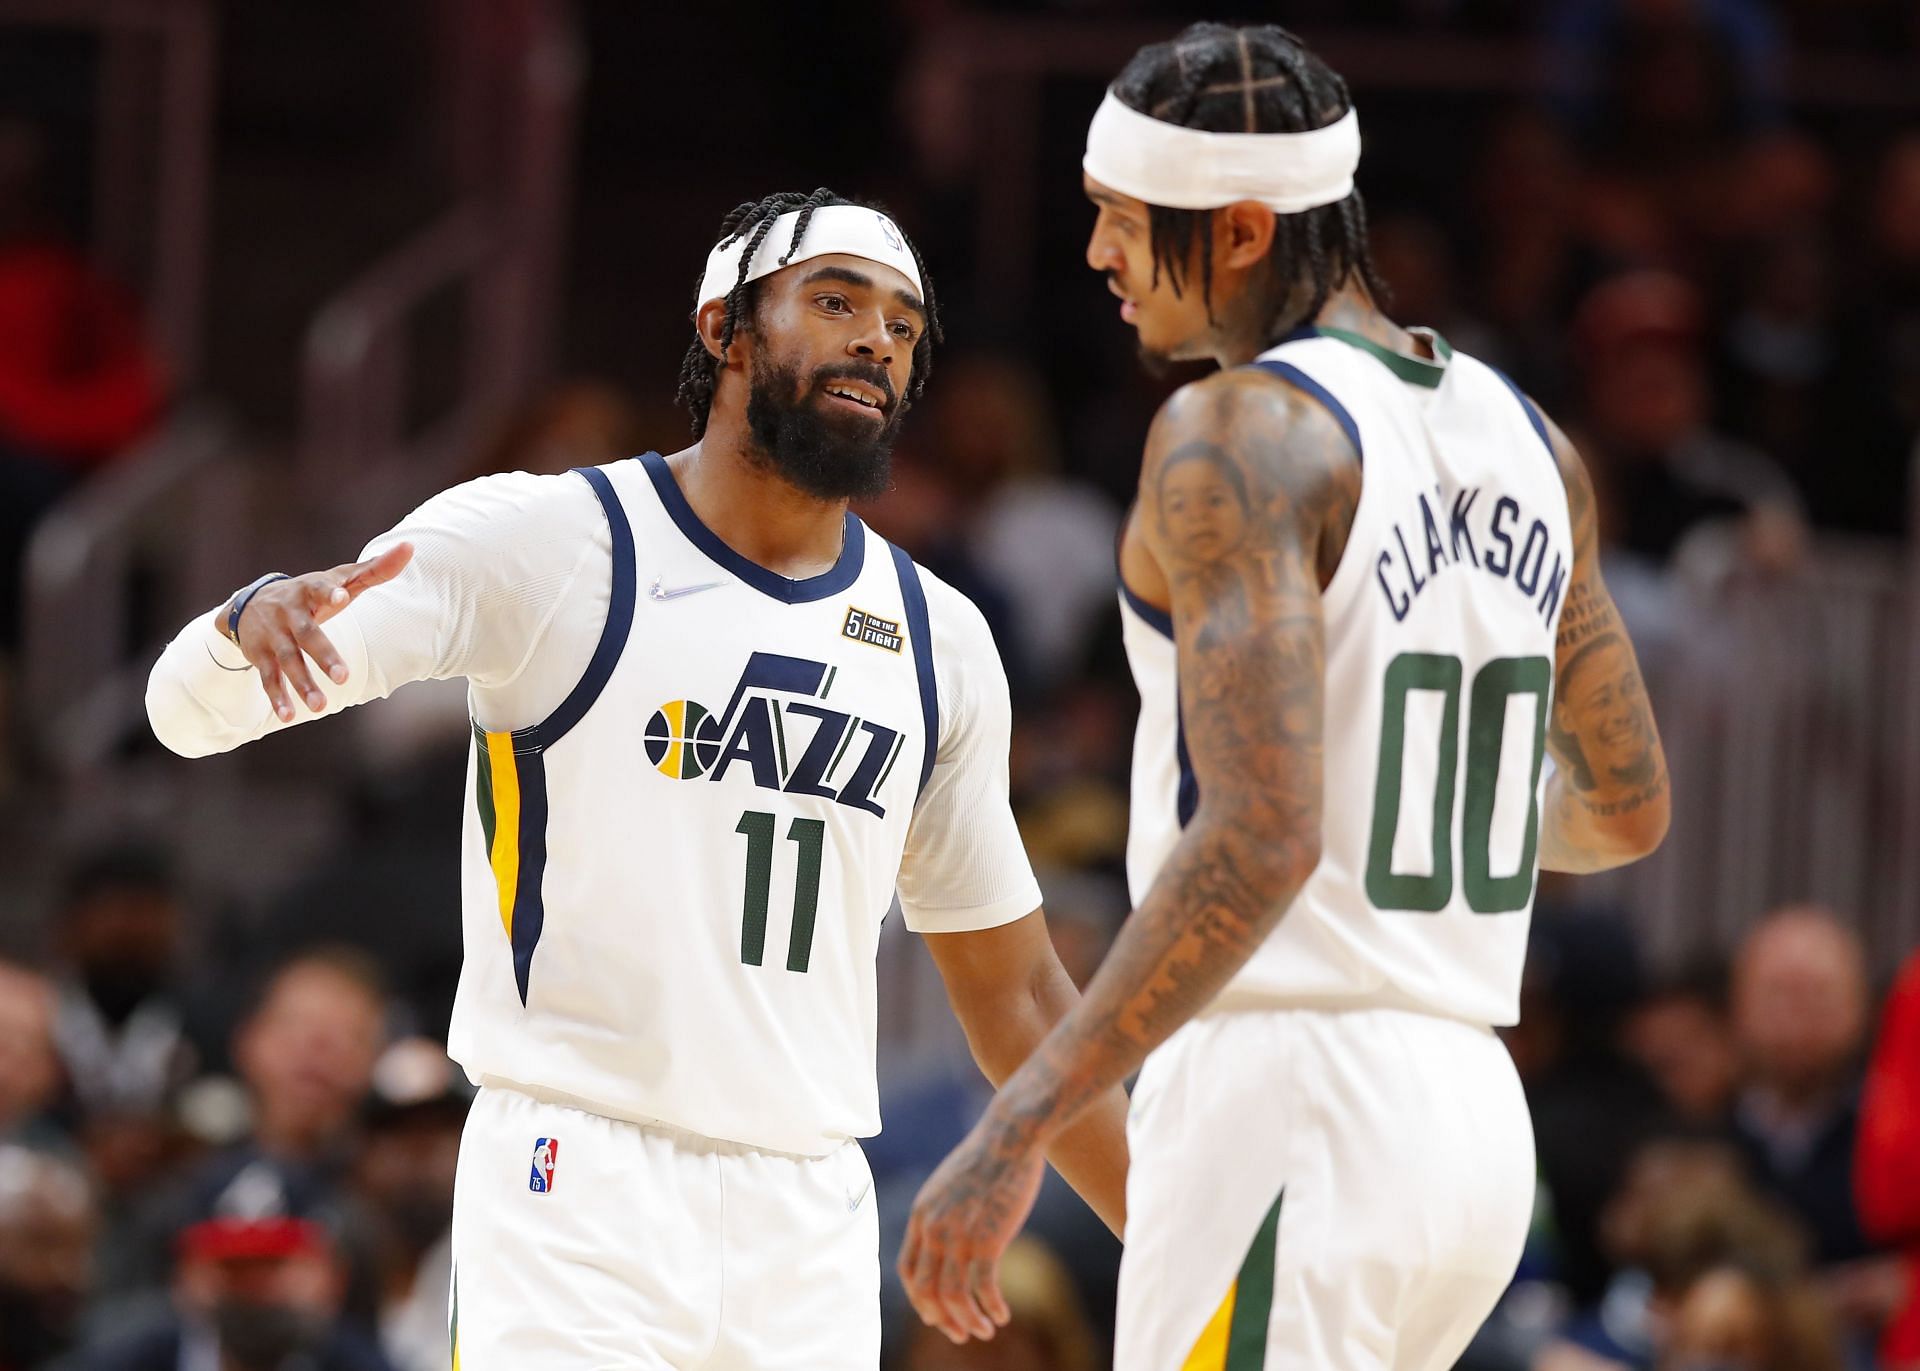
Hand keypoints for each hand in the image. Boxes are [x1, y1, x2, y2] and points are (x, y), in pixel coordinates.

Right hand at [212, 544, 412, 720]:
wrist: (251, 602)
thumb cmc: (311, 593)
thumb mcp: (339, 579)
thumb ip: (375, 569)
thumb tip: (411, 548)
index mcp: (309, 590)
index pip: (320, 589)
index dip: (331, 592)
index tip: (343, 596)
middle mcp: (289, 613)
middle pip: (307, 634)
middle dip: (324, 655)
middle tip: (343, 677)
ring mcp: (273, 635)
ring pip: (287, 661)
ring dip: (302, 684)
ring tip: (320, 706)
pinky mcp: (260, 655)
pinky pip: (268, 678)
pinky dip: (277, 697)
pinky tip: (288, 715)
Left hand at [898, 1111, 1045, 1343]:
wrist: (1010, 1137)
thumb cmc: (987, 1159)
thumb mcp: (950, 1185)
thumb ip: (942, 1212)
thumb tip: (947, 1238)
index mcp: (921, 1215)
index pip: (908, 1270)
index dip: (919, 1298)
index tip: (936, 1313)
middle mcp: (933, 1228)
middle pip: (925, 1291)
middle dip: (942, 1319)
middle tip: (961, 1334)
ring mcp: (958, 1234)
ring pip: (952, 1296)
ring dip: (968, 1321)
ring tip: (985, 1331)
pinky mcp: (987, 1238)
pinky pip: (983, 1287)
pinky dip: (991, 1307)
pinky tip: (1002, 1314)